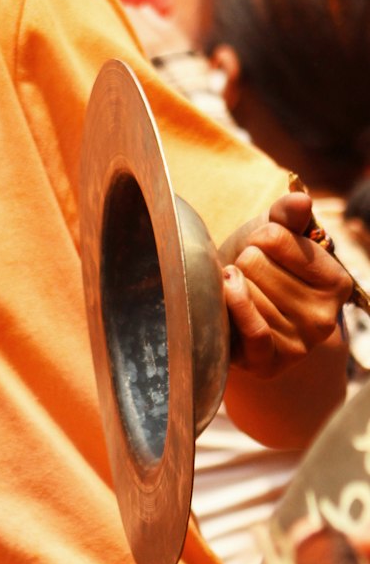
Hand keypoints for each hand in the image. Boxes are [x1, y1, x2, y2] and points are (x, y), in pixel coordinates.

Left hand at [219, 192, 352, 377]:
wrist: (233, 310)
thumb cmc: (257, 267)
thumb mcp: (273, 235)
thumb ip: (287, 216)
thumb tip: (299, 200)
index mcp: (336, 282)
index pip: (275, 236)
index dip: (258, 237)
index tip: (264, 251)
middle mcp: (325, 317)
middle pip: (256, 262)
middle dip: (244, 264)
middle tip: (250, 277)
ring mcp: (298, 344)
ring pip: (246, 289)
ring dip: (233, 287)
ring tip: (241, 295)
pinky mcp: (269, 363)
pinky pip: (252, 328)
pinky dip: (234, 304)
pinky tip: (227, 289)